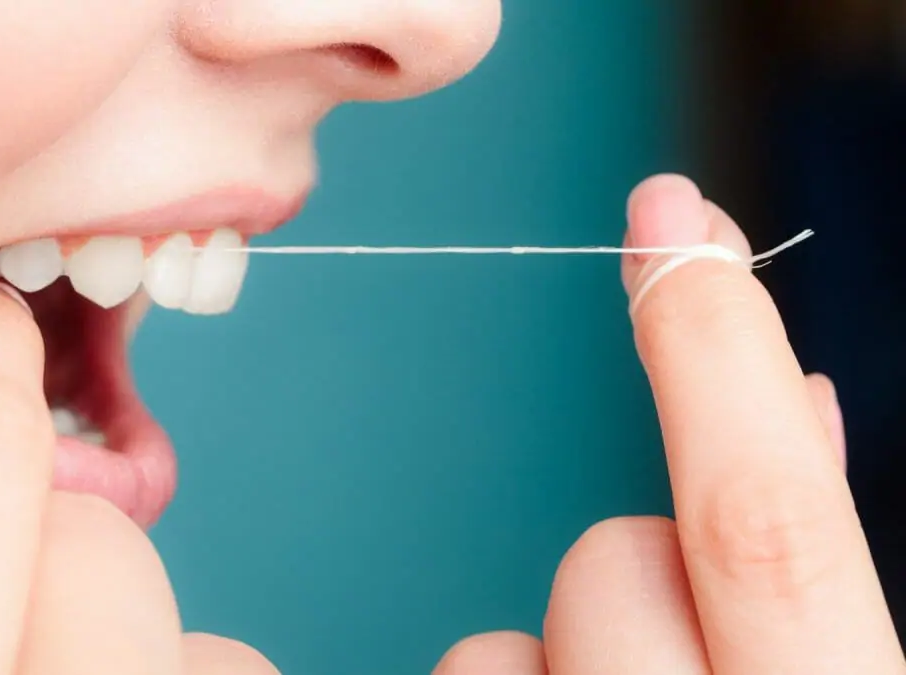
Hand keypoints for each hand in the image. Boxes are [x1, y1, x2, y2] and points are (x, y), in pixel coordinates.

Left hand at [434, 175, 902, 673]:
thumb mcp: (820, 673)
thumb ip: (798, 557)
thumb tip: (804, 394)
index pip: (763, 527)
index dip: (717, 362)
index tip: (671, 218)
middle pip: (612, 563)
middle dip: (632, 557)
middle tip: (665, 636)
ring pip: (512, 638)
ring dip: (563, 654)